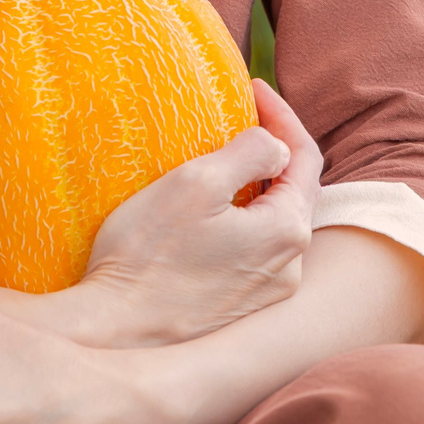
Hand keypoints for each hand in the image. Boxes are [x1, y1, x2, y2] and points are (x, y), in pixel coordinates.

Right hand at [56, 79, 322, 348]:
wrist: (117, 335)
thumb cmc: (149, 257)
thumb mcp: (197, 184)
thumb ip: (250, 153)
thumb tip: (276, 145)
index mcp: (287, 230)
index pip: (305, 157)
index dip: (282, 115)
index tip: (250, 88)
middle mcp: (290, 267)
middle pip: (294, 191)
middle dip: (272, 151)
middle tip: (240, 118)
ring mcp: (267, 294)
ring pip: (273, 223)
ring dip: (256, 189)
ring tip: (222, 163)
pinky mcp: (241, 309)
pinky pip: (254, 252)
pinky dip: (242, 221)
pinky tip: (211, 214)